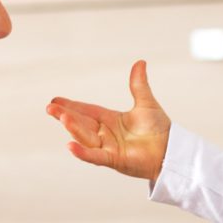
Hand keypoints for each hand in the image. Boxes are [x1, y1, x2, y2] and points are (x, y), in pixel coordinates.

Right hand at [45, 60, 171, 181]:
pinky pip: (95, 156)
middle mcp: (106, 134)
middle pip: (82, 123)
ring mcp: (108, 148)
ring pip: (86, 137)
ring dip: (73, 128)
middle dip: (66, 116)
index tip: (55, 100)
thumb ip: (139, 85)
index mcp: (110, 120)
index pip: (86, 111)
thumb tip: (140, 62)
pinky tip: (70, 145)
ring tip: (61, 117)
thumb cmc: (159, 129)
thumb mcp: (146, 103)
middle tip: (50, 108)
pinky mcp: (114, 160)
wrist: (171, 149)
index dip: (71, 106)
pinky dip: (82, 152)